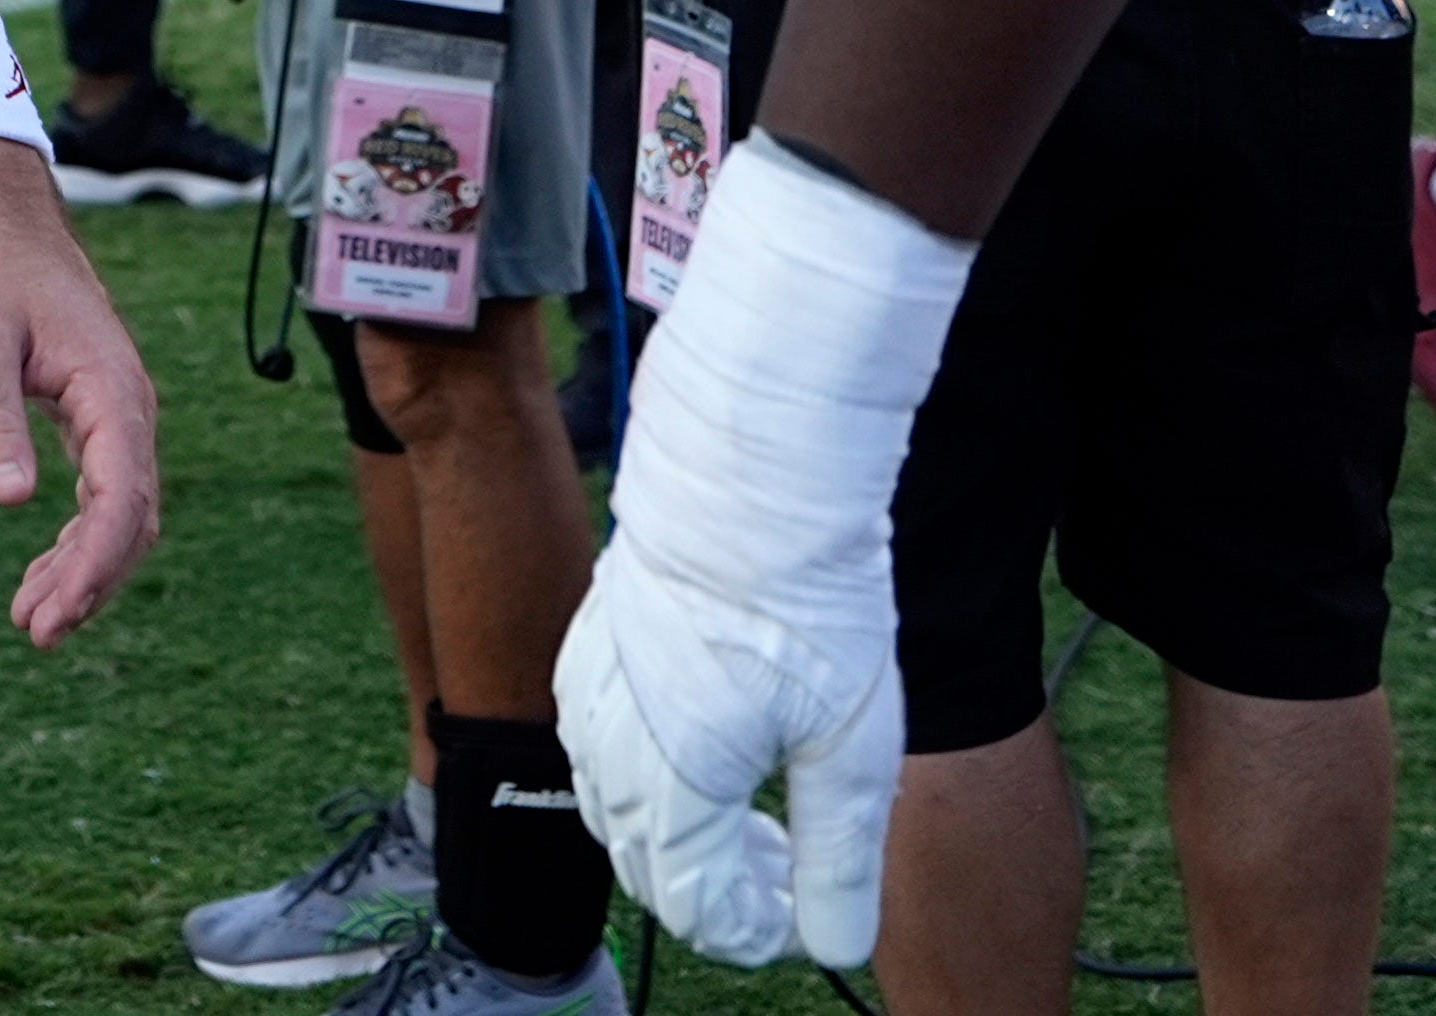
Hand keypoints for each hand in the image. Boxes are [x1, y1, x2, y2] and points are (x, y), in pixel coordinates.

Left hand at [0, 134, 159, 644]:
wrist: (2, 226)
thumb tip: (11, 502)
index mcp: (112, 391)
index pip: (122, 497)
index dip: (93, 563)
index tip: (54, 613)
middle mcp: (130, 409)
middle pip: (131, 517)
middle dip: (90, 581)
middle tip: (36, 632)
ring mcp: (117, 416)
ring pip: (121, 513)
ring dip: (84, 569)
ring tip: (33, 620)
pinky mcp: (96, 419)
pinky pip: (104, 494)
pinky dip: (78, 539)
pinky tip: (43, 574)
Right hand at [558, 527, 885, 966]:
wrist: (744, 483)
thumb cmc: (803, 607)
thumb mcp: (851, 747)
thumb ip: (839, 861)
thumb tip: (833, 951)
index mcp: (673, 789)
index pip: (696, 912)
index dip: (757, 931)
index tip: (810, 906)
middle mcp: (612, 756)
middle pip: (650, 872)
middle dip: (720, 891)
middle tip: (792, 865)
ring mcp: (587, 703)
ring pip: (616, 816)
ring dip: (680, 839)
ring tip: (756, 811)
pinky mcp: (584, 660)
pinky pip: (597, 755)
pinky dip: (646, 783)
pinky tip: (704, 748)